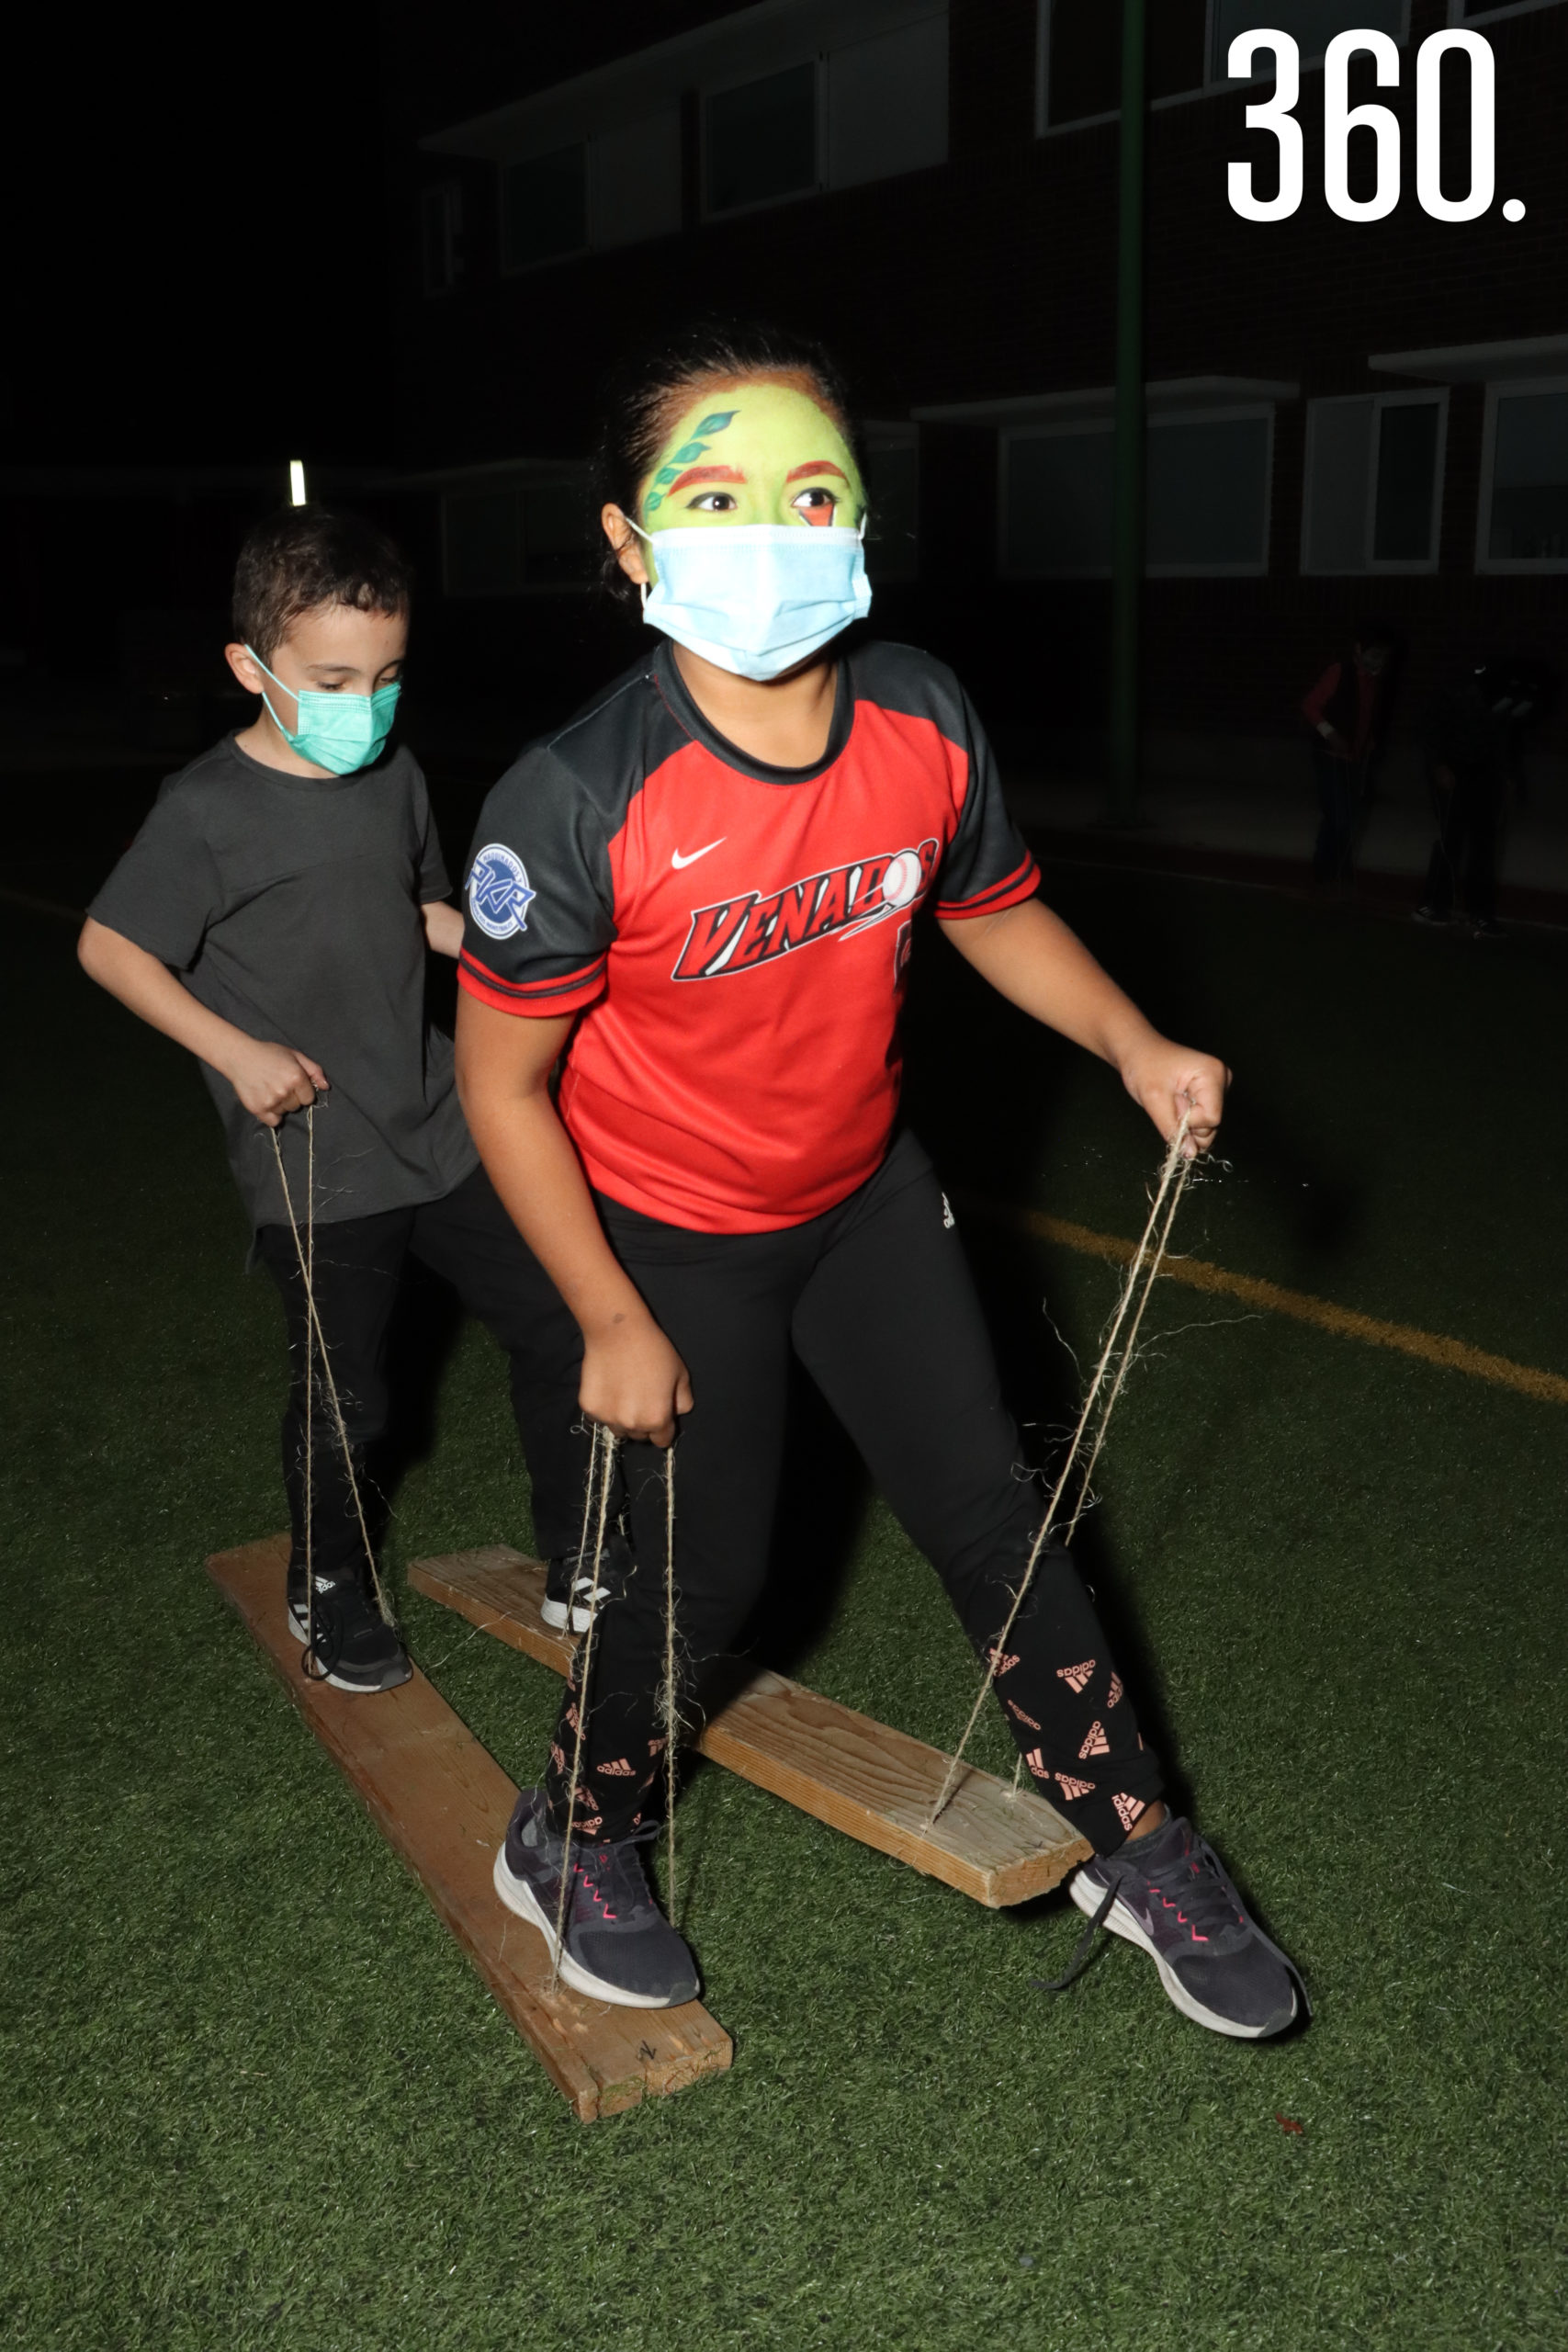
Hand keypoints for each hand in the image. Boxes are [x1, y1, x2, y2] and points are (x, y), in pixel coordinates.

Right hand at [226, 1038, 328, 1125]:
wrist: (240, 1056)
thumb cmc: (269, 1054)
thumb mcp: (295, 1055)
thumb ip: (314, 1070)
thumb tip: (326, 1087)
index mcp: (296, 1077)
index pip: (309, 1098)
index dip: (302, 1091)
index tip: (291, 1083)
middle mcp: (284, 1091)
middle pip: (297, 1106)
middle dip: (291, 1097)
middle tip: (278, 1084)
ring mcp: (270, 1101)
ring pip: (285, 1112)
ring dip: (281, 1105)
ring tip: (269, 1089)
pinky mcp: (257, 1108)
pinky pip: (273, 1122)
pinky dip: (272, 1115)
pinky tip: (266, 1101)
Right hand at [579, 1313, 693, 1447]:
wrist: (618, 1331)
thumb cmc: (654, 1351)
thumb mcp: (681, 1374)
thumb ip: (683, 1401)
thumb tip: (676, 1413)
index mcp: (656, 1419)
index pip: (662, 1441)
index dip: (663, 1428)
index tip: (659, 1413)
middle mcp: (631, 1424)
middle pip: (639, 1436)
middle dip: (643, 1423)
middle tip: (641, 1399)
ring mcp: (607, 1417)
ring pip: (618, 1429)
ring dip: (623, 1419)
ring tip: (624, 1394)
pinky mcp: (588, 1408)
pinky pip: (599, 1417)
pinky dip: (605, 1408)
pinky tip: (608, 1387)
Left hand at [1118, 1038, 1229, 1157]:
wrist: (1137, 1052)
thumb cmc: (1144, 1066)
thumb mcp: (1154, 1099)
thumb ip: (1172, 1129)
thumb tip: (1190, 1154)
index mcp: (1213, 1073)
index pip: (1211, 1118)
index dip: (1189, 1121)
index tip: (1171, 1107)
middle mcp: (1222, 1080)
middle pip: (1212, 1124)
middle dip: (1187, 1123)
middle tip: (1168, 1103)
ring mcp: (1217, 1088)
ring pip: (1207, 1126)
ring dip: (1185, 1123)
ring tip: (1171, 1102)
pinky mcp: (1209, 1095)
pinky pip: (1202, 1120)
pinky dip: (1186, 1119)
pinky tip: (1176, 1103)